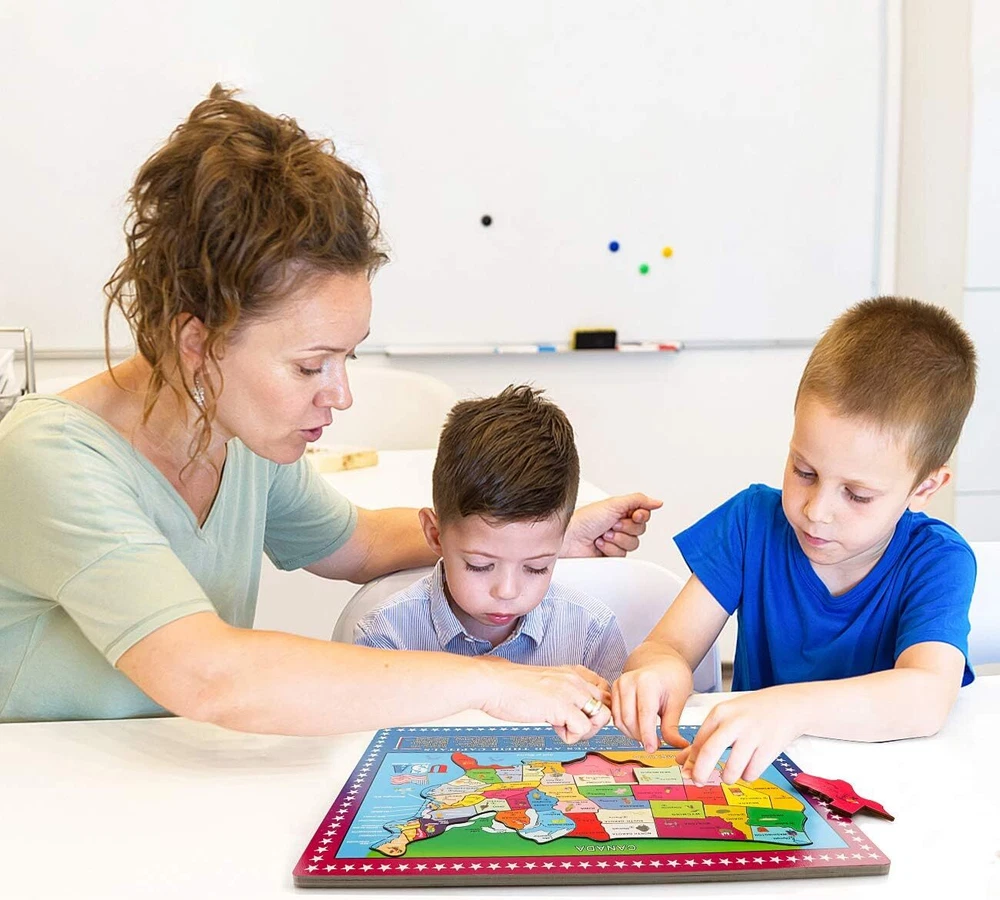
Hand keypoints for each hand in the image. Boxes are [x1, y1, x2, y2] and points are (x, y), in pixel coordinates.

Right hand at [479, 660, 611, 743]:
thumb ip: (563, 693)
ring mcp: (570, 692)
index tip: (581, 715)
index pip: (605, 690)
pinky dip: (571, 736)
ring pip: (602, 717)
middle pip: (607, 704)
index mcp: (572, 672)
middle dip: (595, 721)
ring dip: (586, 730)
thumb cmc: (512, 686)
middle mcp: (574, 679)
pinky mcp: (561, 706)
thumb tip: (572, 713)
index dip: (596, 707)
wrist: (493, 684)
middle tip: (573, 726)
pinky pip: (583, 728)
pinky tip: (555, 729)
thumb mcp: (546, 683)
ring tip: (565, 729)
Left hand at [563, 493, 662, 557]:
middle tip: (612, 525)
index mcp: (619, 511)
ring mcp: (614, 541)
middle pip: (640, 530)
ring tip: (603, 535)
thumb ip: (638, 500)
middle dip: (626, 528)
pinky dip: (610, 549)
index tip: (635, 515)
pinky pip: (622, 555)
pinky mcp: (610, 555)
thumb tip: (657, 502)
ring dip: (617, 539)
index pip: (643, 514)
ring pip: (633, 544)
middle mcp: (618, 525)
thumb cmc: (584, 519)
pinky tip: (599, 544)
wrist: (569, 539)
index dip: (641, 516)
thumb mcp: (614, 503)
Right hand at [611, 655, 692, 751]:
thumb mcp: (678, 701)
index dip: (648, 735)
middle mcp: (628, 681)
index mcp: (646, 681)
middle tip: (655, 744)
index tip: (652, 748)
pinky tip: (639, 727)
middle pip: (629, 719)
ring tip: (648, 735)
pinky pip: (615, 716)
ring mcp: (618, 685)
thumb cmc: (672, 677)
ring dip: (633, 734)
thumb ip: (672, 726)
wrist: (661, 662)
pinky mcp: (613, 690)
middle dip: (641, 736)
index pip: (644, 714)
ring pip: (619, 720)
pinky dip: (626, 727)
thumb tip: (678, 746)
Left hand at [676, 685, 806, 784]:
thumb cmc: (752, 712)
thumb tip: (682, 762)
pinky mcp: (769, 749)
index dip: (691, 762)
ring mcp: (753, 736)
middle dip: (700, 773)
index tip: (687, 773)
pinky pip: (751, 774)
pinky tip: (751, 764)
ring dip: (728, 777)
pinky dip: (748, 775)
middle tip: (698, 782)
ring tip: (731, 772)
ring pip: (732, 770)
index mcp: (720, 713)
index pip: (699, 742)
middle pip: (710, 753)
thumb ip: (704, 738)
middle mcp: (735, 722)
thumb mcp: (725, 718)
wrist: (788, 705)